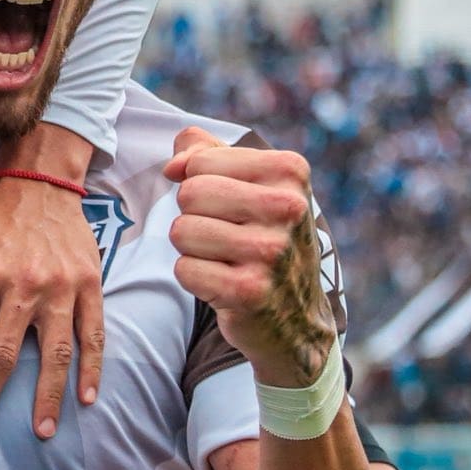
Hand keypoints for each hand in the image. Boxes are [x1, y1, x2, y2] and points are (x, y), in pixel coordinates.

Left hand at [0, 125, 103, 438]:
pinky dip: (92, 368)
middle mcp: (21, 286)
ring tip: (41, 431)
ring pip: (54, 353)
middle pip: (1, 356)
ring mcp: (60, 288)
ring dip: (47, 397)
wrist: (38, 182)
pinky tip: (87, 397)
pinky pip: (93, 334)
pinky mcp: (89, 285)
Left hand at [166, 127, 331, 388]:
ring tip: (224, 259)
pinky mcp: (250, 291)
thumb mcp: (250, 183)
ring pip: (182, 231)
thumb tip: (173, 166)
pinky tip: (223, 284)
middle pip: (189, 194)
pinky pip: (184, 269)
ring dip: (192, 249)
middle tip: (224, 235)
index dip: (199, 183)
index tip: (229, 206)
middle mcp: (287, 208)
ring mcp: (271, 251)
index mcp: (289, 171)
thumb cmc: (264, 237)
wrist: (297, 316)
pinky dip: (194, 278)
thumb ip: (206, 153)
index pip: (199, 161)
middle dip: (194, 215)